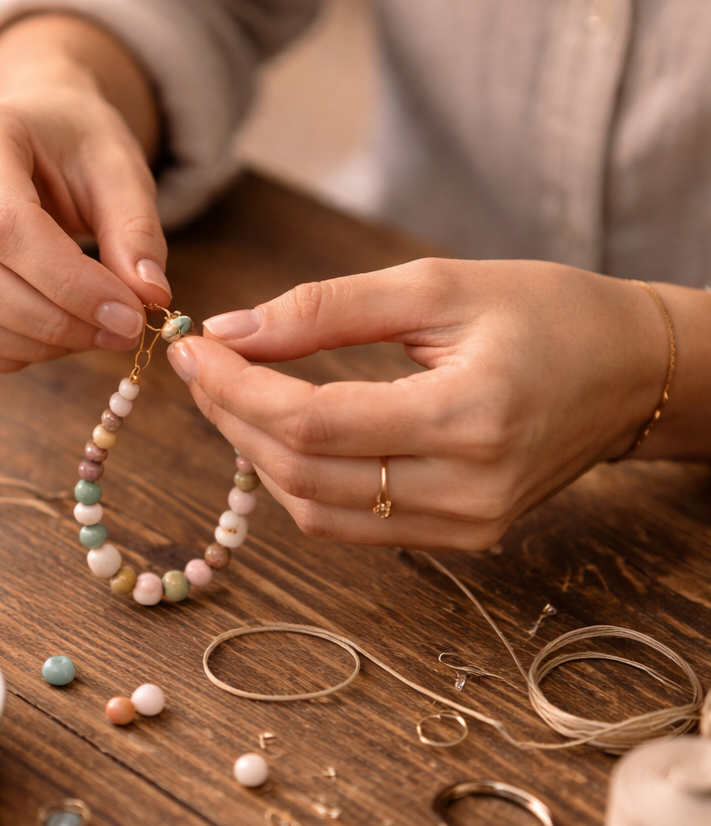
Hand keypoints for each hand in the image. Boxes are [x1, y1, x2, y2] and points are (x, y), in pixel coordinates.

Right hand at [0, 17, 167, 371]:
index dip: (70, 283)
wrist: (32, 136)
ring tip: (92, 333)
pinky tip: (54, 338)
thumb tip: (148, 296)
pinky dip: (6, 354)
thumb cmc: (75, 148)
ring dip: (32, 345)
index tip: (129, 314)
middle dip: (53, 321)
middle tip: (120, 332)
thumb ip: (136, 230)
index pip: (6, 226)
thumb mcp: (120, 169)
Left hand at [165, 258, 683, 548]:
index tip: (193, 346)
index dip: (236, 388)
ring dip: (258, 455)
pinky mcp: (462, 540)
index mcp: (470, 416)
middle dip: (234, 418)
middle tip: (202, 365)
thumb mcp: (437, 286)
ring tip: (233, 394)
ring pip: (317, 511)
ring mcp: (467, 527)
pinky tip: (282, 434)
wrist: (633, 372)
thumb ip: (324, 309)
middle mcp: (468, 489)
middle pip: (304, 474)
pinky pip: (351, 526)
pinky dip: (301, 482)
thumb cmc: (546, 312)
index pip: (313, 423)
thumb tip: (229, 331)